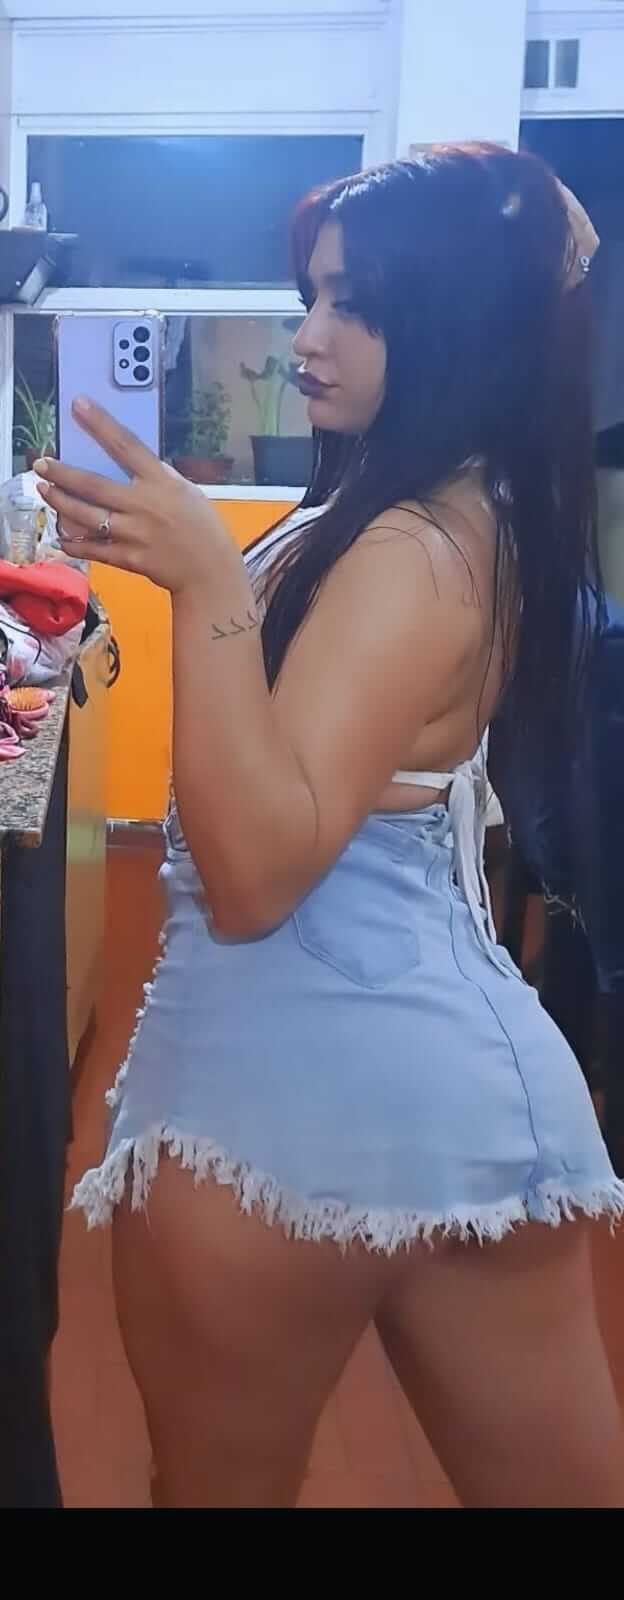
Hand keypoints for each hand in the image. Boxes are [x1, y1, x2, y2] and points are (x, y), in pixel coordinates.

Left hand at [34, 397, 227, 592]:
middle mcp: (144, 505)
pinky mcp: (129, 558)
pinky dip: (75, 544)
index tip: (78, 406)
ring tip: (44, 491)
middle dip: (61, 473)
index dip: (100, 424)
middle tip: (40, 463)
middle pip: (93, 484)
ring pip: (86, 516)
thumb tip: (127, 463)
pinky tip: (61, 536)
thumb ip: (156, 477)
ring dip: (61, 502)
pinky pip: (94, 549)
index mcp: (161, 482)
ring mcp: (134, 533)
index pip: (125, 445)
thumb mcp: (185, 491)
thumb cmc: (202, 527)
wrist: (211, 570)